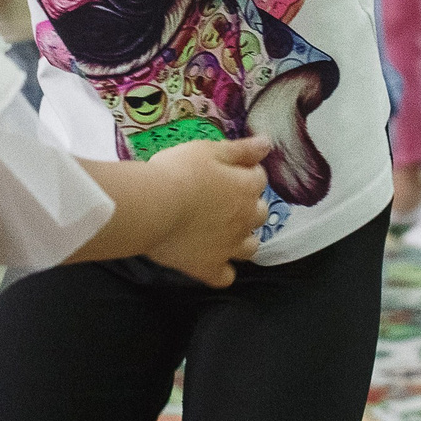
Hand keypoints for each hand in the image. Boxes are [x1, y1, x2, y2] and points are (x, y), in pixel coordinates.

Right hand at [143, 136, 270, 287]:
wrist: (152, 207)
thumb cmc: (178, 172)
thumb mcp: (208, 149)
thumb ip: (241, 149)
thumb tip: (268, 143)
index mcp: (245, 187)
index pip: (258, 178)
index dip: (244, 172)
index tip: (227, 170)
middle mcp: (244, 219)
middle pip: (259, 213)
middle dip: (248, 206)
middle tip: (223, 199)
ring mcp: (228, 246)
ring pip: (250, 247)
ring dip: (243, 239)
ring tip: (224, 232)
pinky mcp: (208, 267)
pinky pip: (224, 277)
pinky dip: (222, 271)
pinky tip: (211, 262)